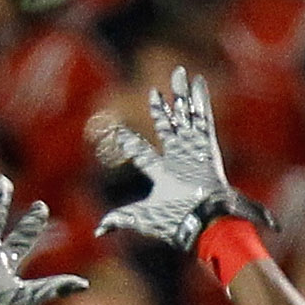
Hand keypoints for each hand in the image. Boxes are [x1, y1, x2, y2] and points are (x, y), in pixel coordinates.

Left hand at [94, 67, 249, 254]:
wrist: (201, 220)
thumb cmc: (173, 220)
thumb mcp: (141, 217)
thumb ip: (121, 218)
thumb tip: (98, 231)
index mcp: (162, 174)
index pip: (142, 154)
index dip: (130, 143)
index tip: (119, 132)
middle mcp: (177, 159)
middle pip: (168, 127)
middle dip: (162, 109)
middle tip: (155, 91)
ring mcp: (193, 150)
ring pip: (186, 116)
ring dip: (181, 95)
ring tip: (178, 73)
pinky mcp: (206, 145)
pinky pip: (203, 116)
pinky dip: (201, 99)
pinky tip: (197, 81)